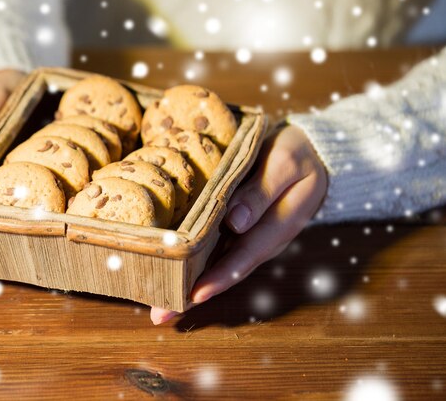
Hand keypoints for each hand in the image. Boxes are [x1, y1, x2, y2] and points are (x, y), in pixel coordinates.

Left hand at [150, 124, 328, 323]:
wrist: (309, 149)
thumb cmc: (297, 154)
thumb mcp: (285, 164)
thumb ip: (261, 192)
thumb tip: (235, 222)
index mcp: (277, 227)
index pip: (243, 258)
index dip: (218, 278)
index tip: (193, 296)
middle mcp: (259, 239)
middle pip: (224, 271)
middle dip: (192, 294)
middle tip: (160, 315)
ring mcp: (247, 235)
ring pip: (215, 264)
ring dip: (187, 283)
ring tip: (157, 303)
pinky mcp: (236, 226)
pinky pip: (212, 248)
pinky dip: (191, 262)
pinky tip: (168, 269)